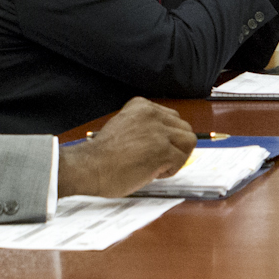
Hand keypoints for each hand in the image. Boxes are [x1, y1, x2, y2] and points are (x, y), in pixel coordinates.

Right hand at [59, 97, 196, 196]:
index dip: (166, 137)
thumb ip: (146, 128)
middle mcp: (152, 114)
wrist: (89, 168)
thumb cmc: (102, 155)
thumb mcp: (125, 126)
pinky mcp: (162, 150)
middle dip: (175, 146)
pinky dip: (170, 170)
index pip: (171, 118)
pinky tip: (152, 172)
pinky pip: (181, 160)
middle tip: (157, 159)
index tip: (152, 148)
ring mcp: (158, 131)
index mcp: (141, 106)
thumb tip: (168, 139)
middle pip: (184, 128)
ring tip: (156, 165)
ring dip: (177, 156)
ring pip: (188, 141)